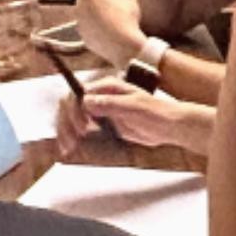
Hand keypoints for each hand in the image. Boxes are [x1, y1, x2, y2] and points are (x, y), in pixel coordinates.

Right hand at [63, 85, 207, 156]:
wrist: (169, 126)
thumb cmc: (155, 112)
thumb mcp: (133, 106)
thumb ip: (109, 104)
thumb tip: (85, 101)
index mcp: (106, 87)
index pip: (78, 95)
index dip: (74, 110)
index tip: (81, 126)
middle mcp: (100, 97)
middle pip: (72, 106)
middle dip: (67, 123)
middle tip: (70, 141)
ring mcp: (101, 110)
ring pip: (74, 118)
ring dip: (67, 131)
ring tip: (67, 147)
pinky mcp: (104, 123)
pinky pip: (83, 129)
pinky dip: (74, 138)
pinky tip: (70, 148)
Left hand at [72, 0, 151, 67]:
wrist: (124, 48)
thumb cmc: (126, 20)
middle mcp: (79, 4)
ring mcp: (79, 20)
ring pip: (88, 4)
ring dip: (99, 0)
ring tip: (114, 0)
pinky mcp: (82, 32)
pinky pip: (88, 19)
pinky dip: (96, 15)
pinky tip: (108, 16)